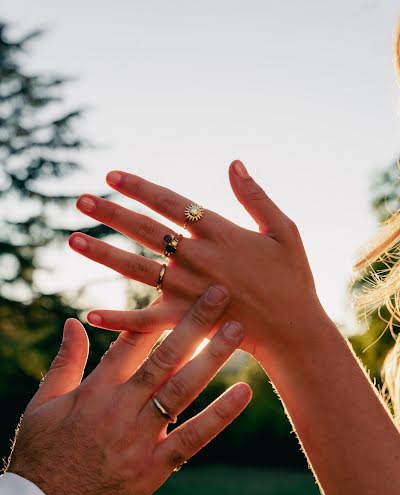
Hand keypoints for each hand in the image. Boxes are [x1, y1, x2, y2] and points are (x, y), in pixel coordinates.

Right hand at [6, 286, 250, 494]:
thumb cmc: (39, 457)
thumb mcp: (42, 405)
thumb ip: (65, 362)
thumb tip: (73, 323)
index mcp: (94, 390)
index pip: (129, 342)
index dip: (155, 314)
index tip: (179, 289)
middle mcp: (121, 407)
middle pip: (163, 356)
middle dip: (193, 321)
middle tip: (219, 293)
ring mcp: (139, 437)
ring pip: (182, 389)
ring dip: (212, 357)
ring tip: (237, 329)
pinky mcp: (153, 468)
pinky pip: (192, 438)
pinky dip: (219, 416)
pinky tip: (244, 392)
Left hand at [69, 160, 325, 362]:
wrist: (293, 328)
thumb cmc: (292, 278)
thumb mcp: (283, 229)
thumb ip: (255, 197)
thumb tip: (234, 163)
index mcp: (219, 231)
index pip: (170, 202)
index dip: (139, 187)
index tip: (111, 176)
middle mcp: (197, 256)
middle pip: (145, 229)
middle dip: (110, 213)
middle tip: (80, 201)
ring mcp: (188, 288)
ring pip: (136, 266)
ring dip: (103, 252)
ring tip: (74, 240)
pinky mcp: (186, 319)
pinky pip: (146, 319)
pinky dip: (119, 318)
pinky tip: (91, 314)